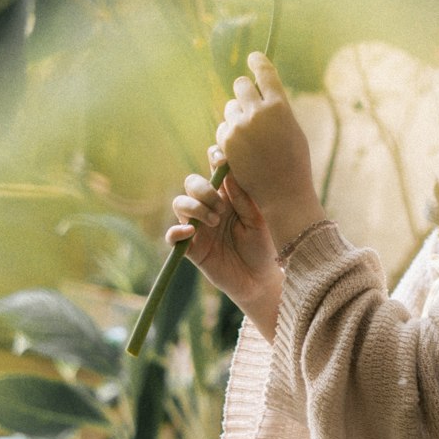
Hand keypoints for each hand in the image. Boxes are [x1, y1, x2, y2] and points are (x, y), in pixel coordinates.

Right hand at [168, 145, 279, 311]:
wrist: (261, 280)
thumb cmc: (265, 246)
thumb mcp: (259, 219)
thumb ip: (244, 197)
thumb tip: (229, 172)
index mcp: (229, 196)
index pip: (216, 169)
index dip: (214, 157)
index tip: (221, 160)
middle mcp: (210, 207)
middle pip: (192, 183)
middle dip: (204, 190)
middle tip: (221, 208)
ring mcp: (199, 226)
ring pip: (180, 203)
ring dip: (195, 207)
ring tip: (215, 221)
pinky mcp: (191, 248)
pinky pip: (172, 235)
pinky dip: (176, 231)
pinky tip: (190, 232)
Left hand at [215, 53, 325, 247]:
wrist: (282, 192)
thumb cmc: (293, 162)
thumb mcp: (292, 129)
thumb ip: (276, 110)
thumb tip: (260, 93)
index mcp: (279, 106)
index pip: (265, 72)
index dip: (258, 62)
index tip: (253, 57)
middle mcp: (258, 112)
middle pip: (240, 85)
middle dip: (244, 91)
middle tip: (249, 101)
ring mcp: (240, 126)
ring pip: (230, 108)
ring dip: (237, 116)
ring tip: (251, 136)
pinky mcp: (226, 142)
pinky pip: (224, 128)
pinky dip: (230, 135)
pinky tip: (242, 150)